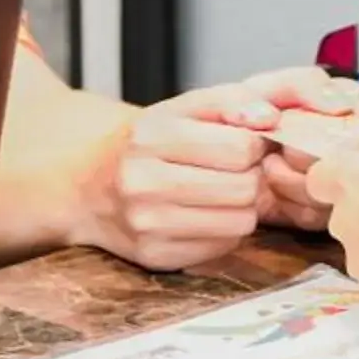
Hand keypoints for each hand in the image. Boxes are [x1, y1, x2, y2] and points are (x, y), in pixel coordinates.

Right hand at [79, 69, 358, 271]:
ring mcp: (147, 225)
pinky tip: (202, 215)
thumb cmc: (145, 143)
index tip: (244, 143)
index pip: (239, 147)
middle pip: (244, 188)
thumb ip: (231, 100)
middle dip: (250, 176)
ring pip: (240, 223)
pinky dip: (223, 231)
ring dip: (241, 207)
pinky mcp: (155, 258)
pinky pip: (223, 248)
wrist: (88, 184)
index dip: (254, 145)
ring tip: (220, 192)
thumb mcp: (181, 107)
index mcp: (150, 136)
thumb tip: (271, 118)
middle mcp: (142, 182)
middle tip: (235, 170)